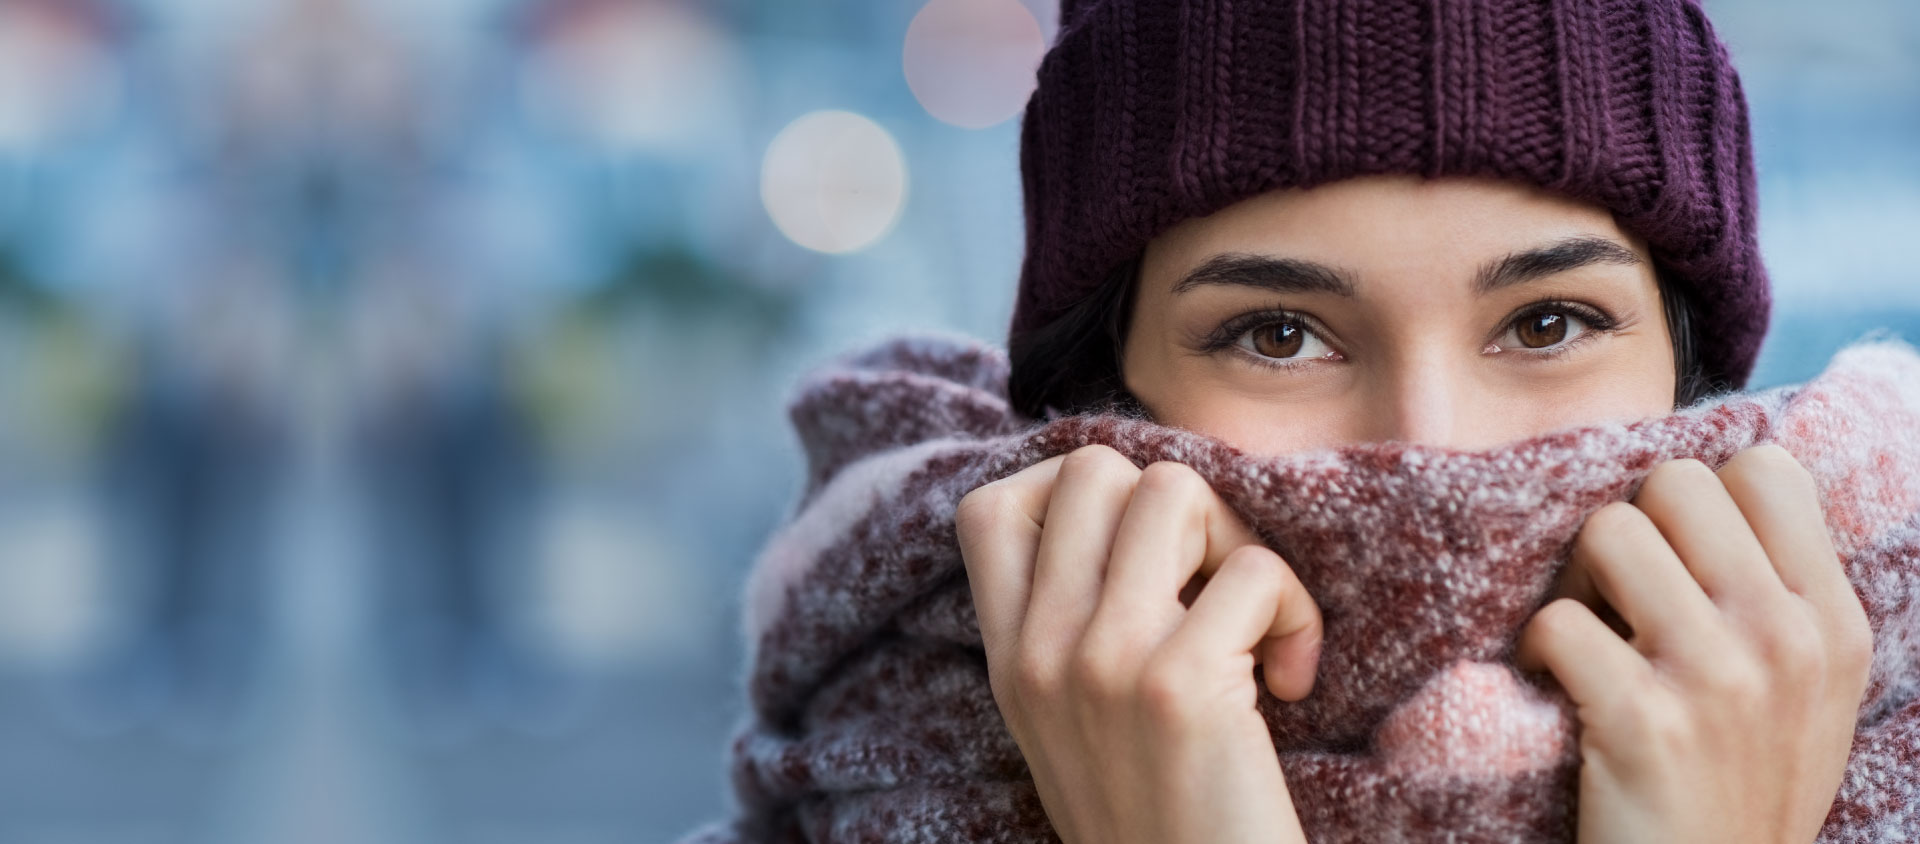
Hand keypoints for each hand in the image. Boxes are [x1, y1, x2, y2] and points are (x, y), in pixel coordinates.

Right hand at [955, 444, 1323, 843]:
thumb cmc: (1162, 820)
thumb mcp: (1074, 726)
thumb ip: (1071, 630)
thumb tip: (1136, 510)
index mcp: (1008, 660)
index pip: (991, 508)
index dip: (1075, 497)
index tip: (1141, 558)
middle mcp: (1039, 651)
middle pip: (1095, 470)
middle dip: (1178, 507)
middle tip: (1212, 587)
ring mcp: (1101, 662)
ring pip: (1173, 491)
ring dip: (1239, 543)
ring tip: (1255, 624)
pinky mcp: (1177, 685)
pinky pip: (1254, 571)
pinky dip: (1296, 614)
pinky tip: (1293, 683)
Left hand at [1518, 444, 1873, 843]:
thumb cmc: (1740, 787)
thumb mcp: (1806, 692)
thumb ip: (1777, 597)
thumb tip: (1705, 495)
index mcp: (1832, 621)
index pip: (1766, 469)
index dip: (1700, 499)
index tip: (1678, 557)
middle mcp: (1786, 637)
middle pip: (1675, 484)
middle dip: (1630, 528)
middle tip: (1616, 594)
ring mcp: (1718, 676)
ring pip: (1610, 531)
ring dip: (1576, 581)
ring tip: (1588, 637)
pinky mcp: (1644, 720)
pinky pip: (1559, 620)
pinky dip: (1537, 648)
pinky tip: (1556, 684)